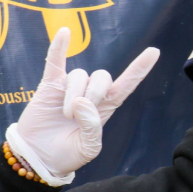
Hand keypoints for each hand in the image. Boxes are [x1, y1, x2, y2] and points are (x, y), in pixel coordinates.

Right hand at [6, 28, 159, 184]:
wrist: (38, 158)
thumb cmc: (66, 154)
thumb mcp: (88, 148)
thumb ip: (92, 127)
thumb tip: (81, 102)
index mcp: (105, 108)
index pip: (126, 84)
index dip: (139, 69)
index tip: (154, 52)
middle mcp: (90, 94)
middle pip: (102, 77)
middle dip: (94, 94)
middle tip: (77, 115)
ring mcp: (69, 87)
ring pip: (80, 76)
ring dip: (73, 94)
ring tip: (65, 114)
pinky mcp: (50, 85)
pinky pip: (56, 61)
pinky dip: (59, 47)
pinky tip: (64, 33)